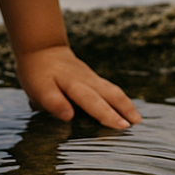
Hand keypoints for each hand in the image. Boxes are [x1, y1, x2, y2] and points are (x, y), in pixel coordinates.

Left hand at [15, 44, 140, 129]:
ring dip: (126, 104)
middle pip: (110, 94)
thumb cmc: (37, 73)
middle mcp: (86, 81)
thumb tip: (69, 116)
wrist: (42, 49)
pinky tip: (126, 108)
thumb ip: (53, 102)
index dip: (107, 114)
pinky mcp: (92, 78)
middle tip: (136, 124)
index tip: (121, 126)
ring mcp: (92, 78)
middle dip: (124, 109)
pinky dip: (121, 99)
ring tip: (137, 120)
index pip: (92, 102)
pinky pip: (110, 89)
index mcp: (73, 85)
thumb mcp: (37, 89)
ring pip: (113, 91)